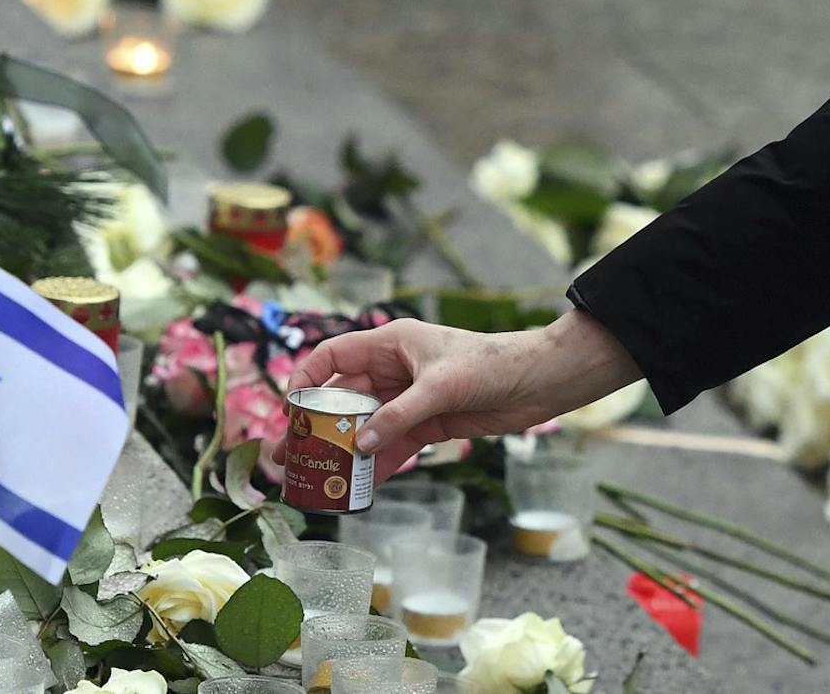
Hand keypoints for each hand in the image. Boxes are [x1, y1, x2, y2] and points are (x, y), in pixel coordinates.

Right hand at [273, 310, 641, 476]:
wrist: (539, 382)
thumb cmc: (492, 364)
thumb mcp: (442, 386)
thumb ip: (399, 416)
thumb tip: (360, 446)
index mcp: (391, 342)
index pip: (335, 355)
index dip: (307, 378)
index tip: (290, 410)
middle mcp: (394, 368)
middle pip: (344, 395)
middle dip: (319, 424)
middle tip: (293, 455)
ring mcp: (410, 398)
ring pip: (366, 425)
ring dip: (344, 450)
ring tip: (318, 478)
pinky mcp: (428, 423)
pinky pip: (393, 445)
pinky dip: (377, 465)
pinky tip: (360, 487)